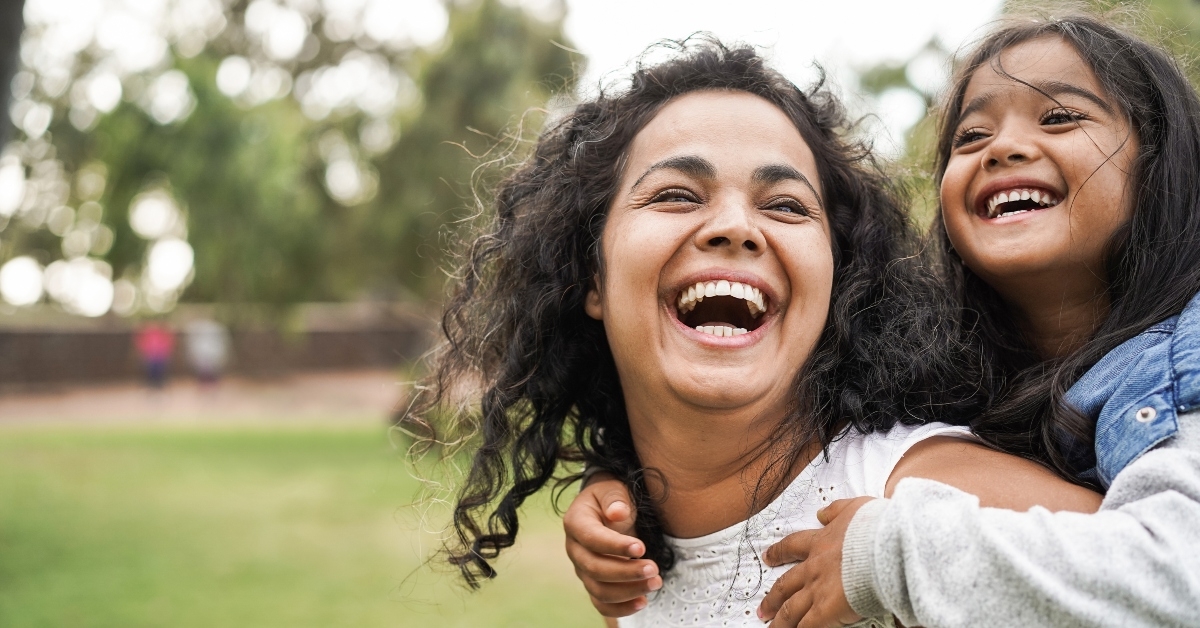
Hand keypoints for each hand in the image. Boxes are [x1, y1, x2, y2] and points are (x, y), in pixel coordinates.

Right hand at [563, 473, 661, 616]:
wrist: (607, 509)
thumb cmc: (612, 498)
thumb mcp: (613, 489)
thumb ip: (615, 498)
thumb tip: (617, 513)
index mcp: (575, 522)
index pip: (591, 538)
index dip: (615, 546)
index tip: (641, 548)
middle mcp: (574, 549)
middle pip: (594, 568)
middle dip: (626, 572)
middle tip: (654, 569)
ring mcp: (582, 569)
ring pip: (599, 590)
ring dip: (628, 591)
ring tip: (656, 583)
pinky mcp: (593, 583)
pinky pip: (602, 603)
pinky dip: (621, 608)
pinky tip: (643, 601)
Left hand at [757, 497, 873, 627]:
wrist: (884, 546)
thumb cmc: (875, 528)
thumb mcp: (854, 508)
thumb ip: (836, 510)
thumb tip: (822, 513)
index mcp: (820, 542)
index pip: (792, 546)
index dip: (778, 552)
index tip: (768, 557)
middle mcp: (814, 567)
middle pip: (785, 584)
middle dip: (772, 597)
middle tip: (763, 607)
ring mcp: (817, 589)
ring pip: (791, 608)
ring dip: (780, 620)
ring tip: (771, 627)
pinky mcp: (826, 609)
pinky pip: (807, 625)